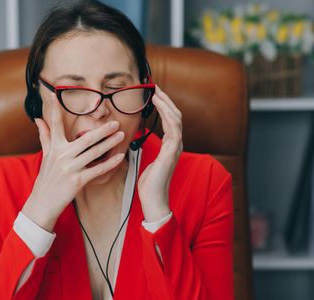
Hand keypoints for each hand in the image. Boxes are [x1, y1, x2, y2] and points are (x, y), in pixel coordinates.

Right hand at [21, 93, 125, 231]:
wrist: (43, 202)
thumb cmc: (47, 178)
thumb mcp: (45, 156)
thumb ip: (45, 136)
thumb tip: (37, 119)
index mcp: (54, 148)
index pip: (54, 124)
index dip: (55, 109)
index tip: (55, 94)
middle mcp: (61, 156)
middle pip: (85, 138)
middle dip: (102, 130)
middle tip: (115, 122)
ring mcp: (70, 168)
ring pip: (94, 152)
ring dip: (109, 143)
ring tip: (121, 135)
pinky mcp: (77, 181)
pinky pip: (97, 170)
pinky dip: (109, 163)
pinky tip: (119, 157)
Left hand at [138, 84, 182, 221]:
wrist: (153, 199)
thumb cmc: (150, 183)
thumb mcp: (146, 160)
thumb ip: (146, 147)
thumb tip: (137, 136)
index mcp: (171, 146)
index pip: (171, 120)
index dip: (164, 106)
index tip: (154, 94)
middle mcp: (176, 144)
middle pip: (176, 115)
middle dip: (166, 100)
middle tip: (155, 87)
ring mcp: (176, 147)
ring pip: (176, 118)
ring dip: (167, 103)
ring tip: (157, 92)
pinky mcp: (173, 151)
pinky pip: (174, 127)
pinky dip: (167, 114)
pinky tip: (159, 105)